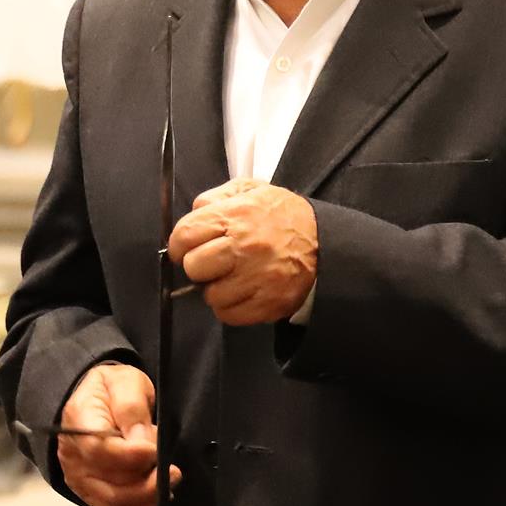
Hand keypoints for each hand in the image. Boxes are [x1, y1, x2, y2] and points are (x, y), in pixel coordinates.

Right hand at [56, 362, 180, 505]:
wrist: (93, 399)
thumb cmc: (111, 389)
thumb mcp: (125, 382)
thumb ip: (132, 409)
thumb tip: (143, 443)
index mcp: (78, 422)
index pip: (100, 450)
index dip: (132, 456)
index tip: (157, 452)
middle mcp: (73, 456)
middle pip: (110, 483)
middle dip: (148, 480)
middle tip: (174, 470)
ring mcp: (79, 478)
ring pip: (114, 503)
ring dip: (147, 496)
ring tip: (169, 480)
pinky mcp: (90, 492)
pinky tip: (158, 494)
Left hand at [167, 178, 317, 325]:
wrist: (325, 240)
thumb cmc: (282, 216)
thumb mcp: (252, 190)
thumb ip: (217, 197)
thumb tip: (193, 214)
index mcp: (236, 216)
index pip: (184, 235)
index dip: (180, 244)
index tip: (187, 248)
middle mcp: (244, 247)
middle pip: (194, 267)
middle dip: (199, 265)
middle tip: (213, 262)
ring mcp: (257, 278)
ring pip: (210, 295)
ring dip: (217, 288)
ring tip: (233, 277)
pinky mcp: (268, 303)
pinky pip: (229, 315)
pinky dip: (231, 306)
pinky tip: (243, 292)